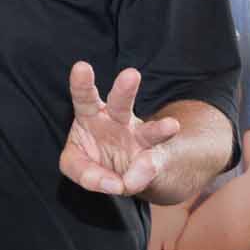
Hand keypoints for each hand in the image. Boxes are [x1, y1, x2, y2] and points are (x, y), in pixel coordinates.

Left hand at [61, 62, 179, 195]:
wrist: (126, 172)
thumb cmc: (93, 160)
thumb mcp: (78, 166)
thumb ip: (86, 173)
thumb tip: (117, 184)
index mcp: (91, 115)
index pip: (84, 97)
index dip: (82, 84)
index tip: (82, 66)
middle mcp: (117, 122)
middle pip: (120, 104)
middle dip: (124, 90)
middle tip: (131, 74)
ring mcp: (140, 140)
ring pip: (149, 132)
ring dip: (160, 130)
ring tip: (172, 126)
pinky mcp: (155, 158)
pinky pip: (153, 165)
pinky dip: (145, 173)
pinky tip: (141, 175)